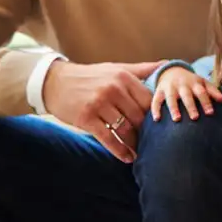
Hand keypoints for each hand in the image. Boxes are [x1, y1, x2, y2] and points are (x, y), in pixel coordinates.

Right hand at [43, 60, 161, 162]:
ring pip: (125, 129)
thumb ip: (142, 69)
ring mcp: (99, 104)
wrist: (55, 82)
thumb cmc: (91, 76)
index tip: (162, 126)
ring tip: (142, 152)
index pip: (148, 100)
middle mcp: (113, 89)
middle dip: (147, 132)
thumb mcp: (116, 69)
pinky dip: (119, 150)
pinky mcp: (86, 118)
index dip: (156, 115)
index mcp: (124, 78)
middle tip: (154, 143)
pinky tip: (127, 158)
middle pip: (138, 116)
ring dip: (135, 143)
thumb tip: (167, 64)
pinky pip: (108, 138)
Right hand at [151, 66, 221, 121]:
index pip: (202, 92)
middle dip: (191, 106)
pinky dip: (155, 109)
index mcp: (195, 83)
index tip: (210, 113)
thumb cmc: (191, 81)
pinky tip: (157, 119)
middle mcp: (182, 85)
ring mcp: (170, 88)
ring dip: (173, 108)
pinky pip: (156, 100)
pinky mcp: (159, 91)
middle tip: (195, 118)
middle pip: (187, 96)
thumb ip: (214, 92)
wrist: (172, 70)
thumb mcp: (203, 83)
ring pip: (171, 98)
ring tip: (177, 119)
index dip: (206, 102)